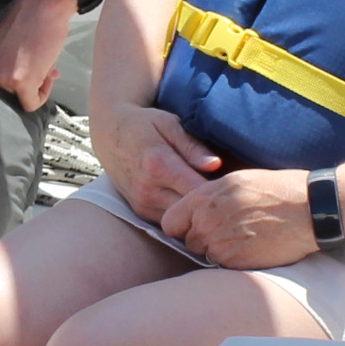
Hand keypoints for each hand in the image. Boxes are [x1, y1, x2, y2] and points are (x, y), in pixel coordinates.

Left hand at [0, 0, 74, 110]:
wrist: (42, 6)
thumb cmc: (26, 22)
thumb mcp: (2, 48)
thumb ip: (4, 69)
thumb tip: (20, 88)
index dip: (8, 85)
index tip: (20, 75)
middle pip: (3, 99)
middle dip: (22, 88)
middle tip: (36, 71)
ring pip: (19, 101)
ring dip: (35, 87)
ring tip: (43, 67)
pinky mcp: (19, 82)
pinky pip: (32, 103)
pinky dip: (43, 94)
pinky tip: (47, 74)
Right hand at [93, 102, 220, 221]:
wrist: (109, 133)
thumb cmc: (144, 124)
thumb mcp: (169, 124)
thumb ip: (193, 146)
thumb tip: (216, 164)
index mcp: (159, 164)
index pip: (199, 189)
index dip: (220, 191)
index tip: (235, 185)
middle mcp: (149, 188)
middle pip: (192, 210)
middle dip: (212, 205)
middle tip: (229, 195)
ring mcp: (143, 203)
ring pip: (182, 220)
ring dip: (197, 213)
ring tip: (212, 198)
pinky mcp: (141, 211)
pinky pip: (170, 221)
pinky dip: (184, 214)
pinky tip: (194, 202)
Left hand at [158, 166, 317, 270]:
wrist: (309, 209)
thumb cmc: (277, 191)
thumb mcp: (237, 181)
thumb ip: (210, 197)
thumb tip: (194, 211)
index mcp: (205, 197)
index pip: (170, 222)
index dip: (181, 226)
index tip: (192, 227)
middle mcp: (207, 221)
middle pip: (189, 241)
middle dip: (204, 239)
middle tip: (231, 231)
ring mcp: (220, 244)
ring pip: (206, 255)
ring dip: (220, 251)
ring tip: (245, 238)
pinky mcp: (236, 263)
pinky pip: (223, 267)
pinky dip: (235, 262)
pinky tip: (253, 248)